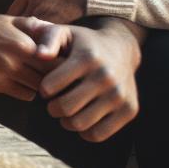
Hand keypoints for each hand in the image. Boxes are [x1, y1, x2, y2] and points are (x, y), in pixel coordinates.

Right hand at [0, 11, 60, 101]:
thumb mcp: (13, 21)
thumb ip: (36, 26)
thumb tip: (56, 31)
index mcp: (24, 44)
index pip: (55, 62)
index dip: (63, 65)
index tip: (65, 65)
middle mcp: (15, 60)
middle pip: (48, 78)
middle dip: (55, 78)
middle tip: (58, 77)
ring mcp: (4, 74)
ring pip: (37, 89)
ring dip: (41, 86)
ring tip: (42, 80)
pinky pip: (22, 94)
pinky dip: (28, 91)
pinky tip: (25, 83)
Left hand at [33, 20, 140, 141]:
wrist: (121, 49)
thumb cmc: (83, 44)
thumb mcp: (64, 33)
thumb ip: (47, 40)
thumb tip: (40, 55)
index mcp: (87, 58)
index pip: (50, 86)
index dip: (43, 90)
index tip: (47, 87)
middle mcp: (106, 77)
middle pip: (65, 108)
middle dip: (52, 108)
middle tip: (53, 103)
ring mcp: (119, 95)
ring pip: (80, 124)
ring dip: (67, 122)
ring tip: (67, 111)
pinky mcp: (129, 109)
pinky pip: (98, 134)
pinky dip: (85, 132)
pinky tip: (83, 118)